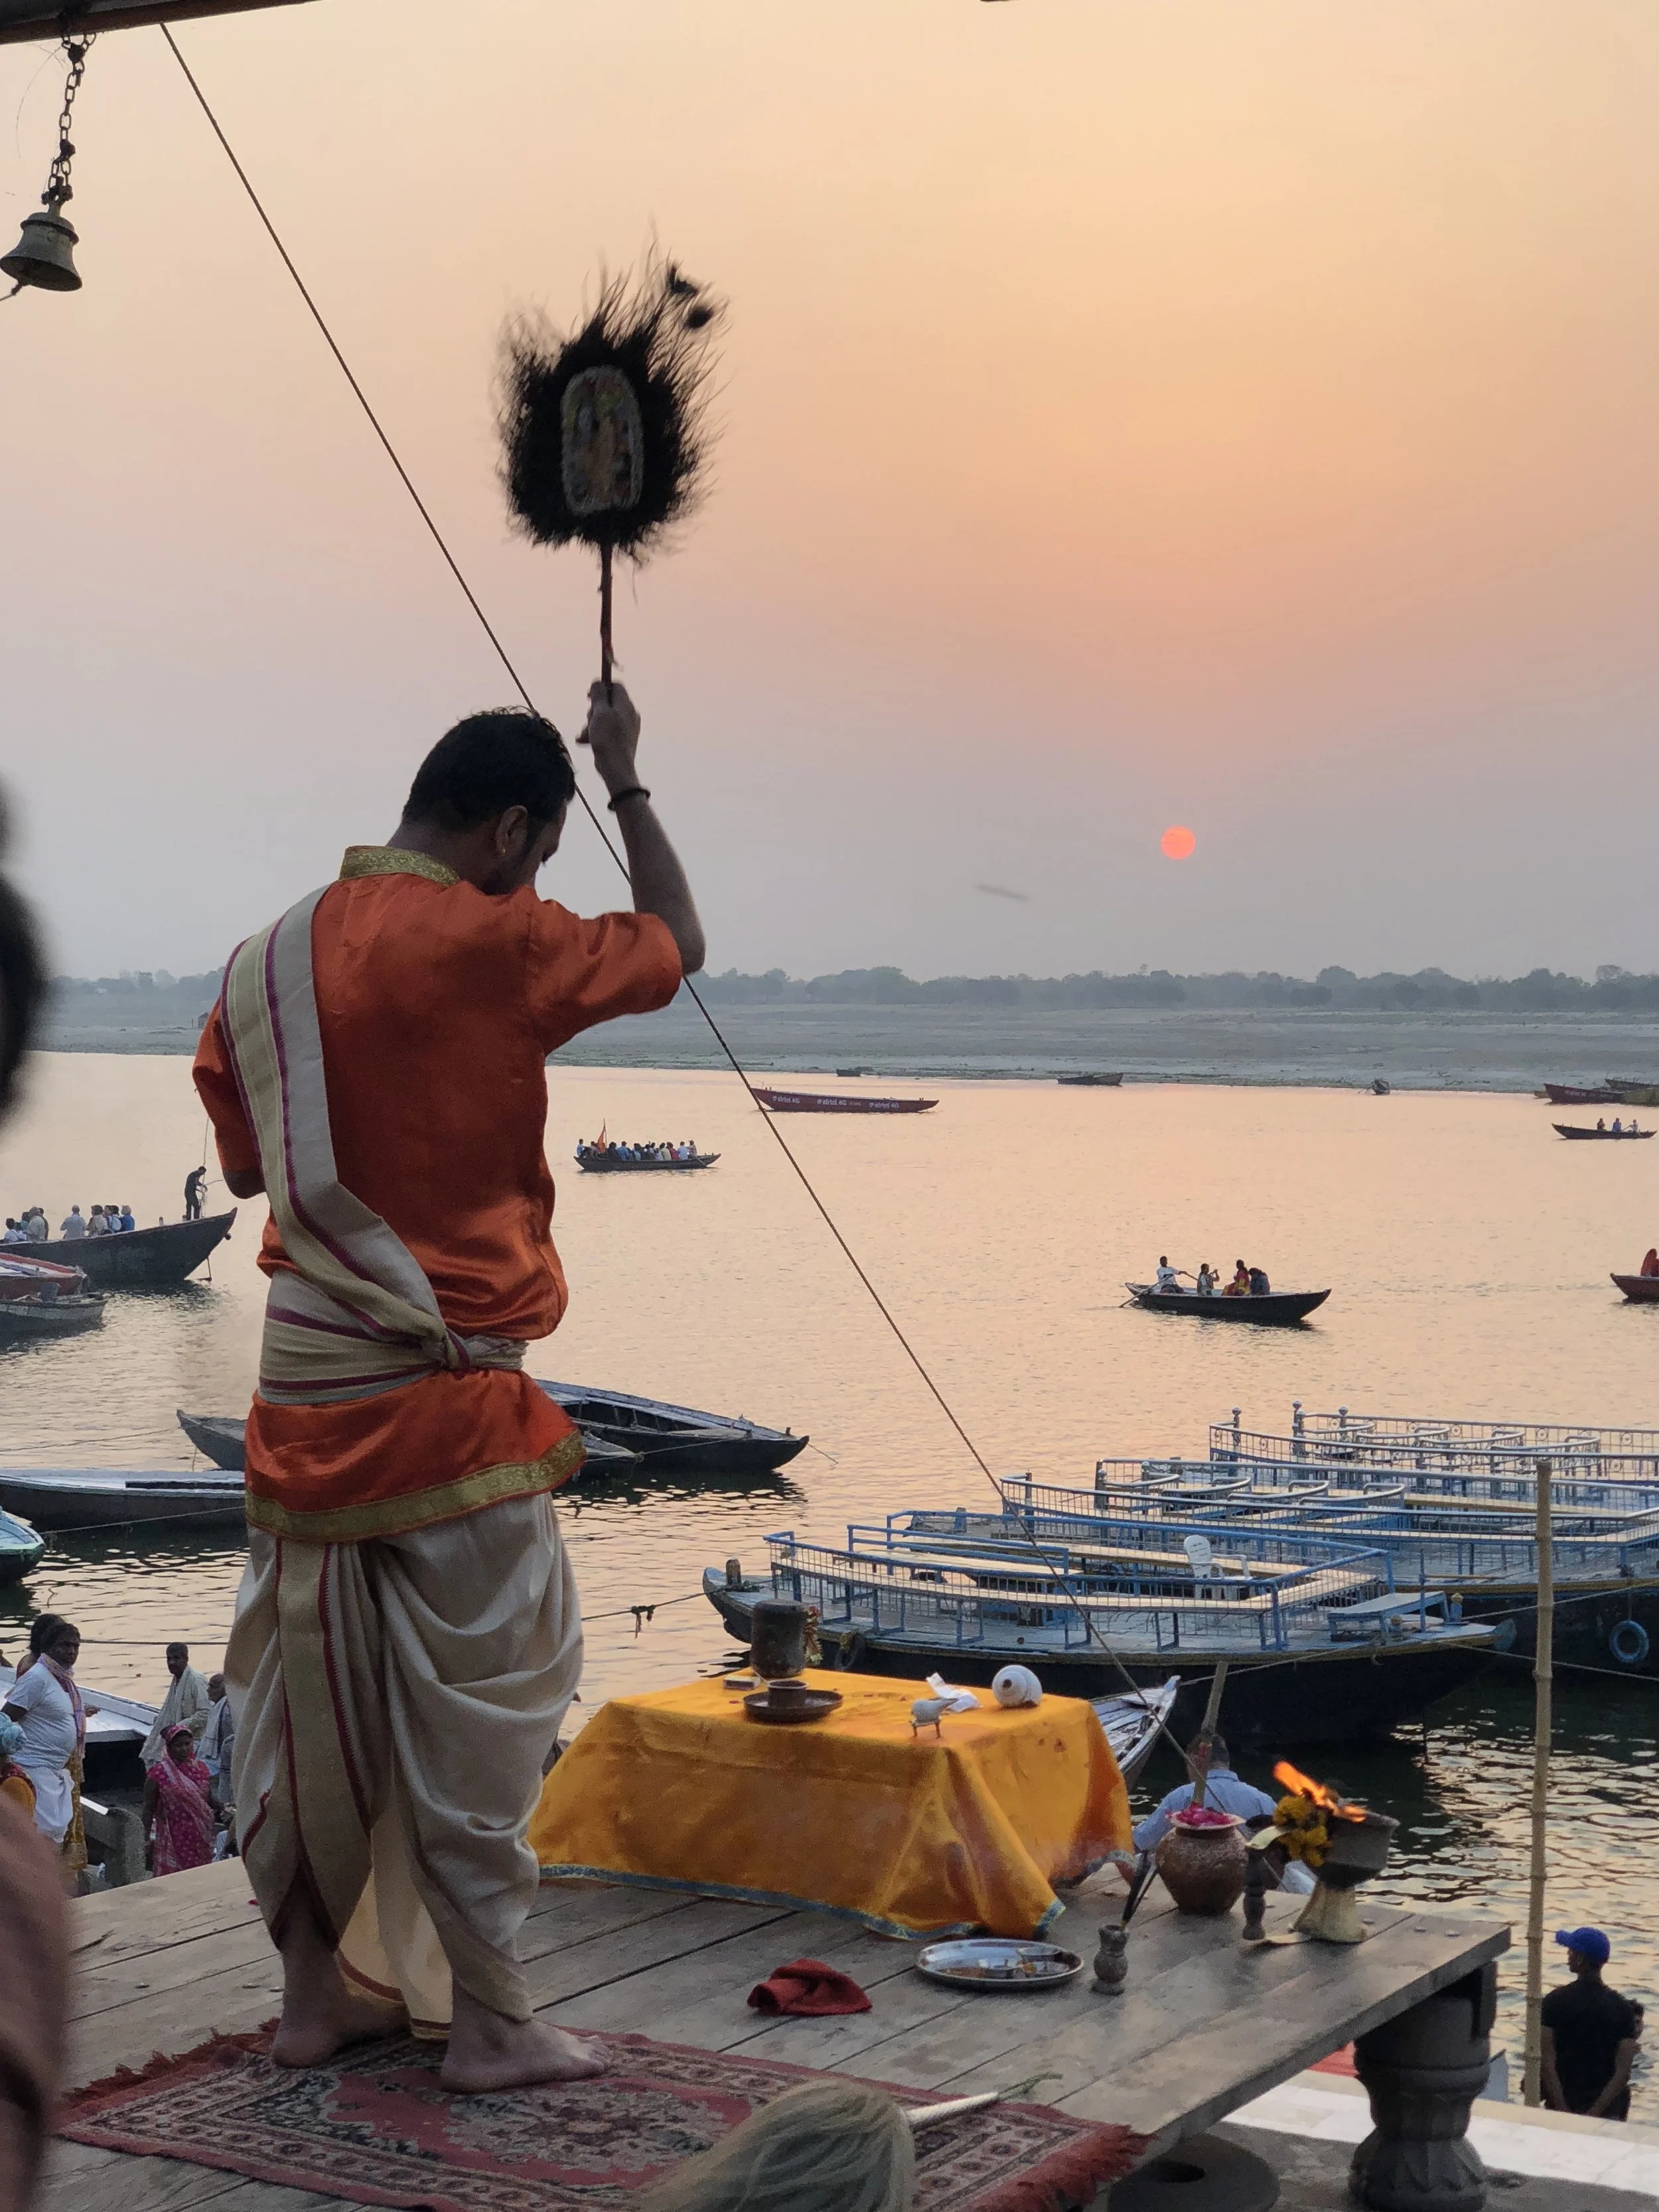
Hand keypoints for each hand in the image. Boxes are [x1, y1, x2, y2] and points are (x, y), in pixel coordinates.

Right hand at [581, 681, 641, 795]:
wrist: (616, 767)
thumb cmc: (607, 739)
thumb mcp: (600, 713)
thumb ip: (599, 695)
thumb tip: (598, 682)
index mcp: (626, 705)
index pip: (615, 686)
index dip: (601, 687)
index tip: (589, 696)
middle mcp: (629, 714)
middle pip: (608, 702)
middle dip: (593, 710)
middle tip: (590, 719)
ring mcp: (626, 727)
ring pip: (604, 717)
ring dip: (591, 724)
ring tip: (585, 734)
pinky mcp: (621, 739)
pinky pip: (605, 730)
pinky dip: (595, 733)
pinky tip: (584, 741)